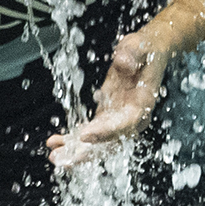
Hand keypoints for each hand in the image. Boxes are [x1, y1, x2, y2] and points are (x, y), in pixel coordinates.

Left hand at [50, 30, 169, 170]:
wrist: (149, 52)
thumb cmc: (145, 49)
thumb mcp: (139, 45)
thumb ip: (132, 54)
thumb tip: (123, 61)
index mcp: (143, 103)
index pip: (125, 123)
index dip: (105, 132)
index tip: (84, 135)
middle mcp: (133, 118)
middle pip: (110, 143)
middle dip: (86, 153)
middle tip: (63, 160)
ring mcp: (119, 120)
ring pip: (99, 144)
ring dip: (76, 152)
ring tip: (55, 156)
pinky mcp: (108, 117)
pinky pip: (91, 134)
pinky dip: (74, 140)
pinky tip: (56, 142)